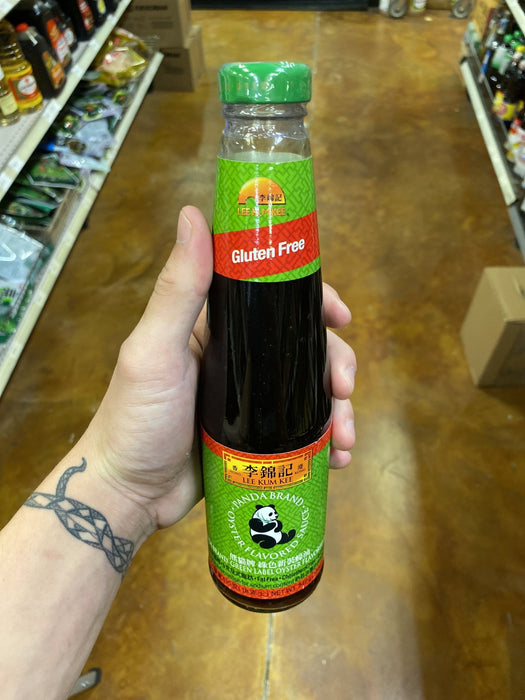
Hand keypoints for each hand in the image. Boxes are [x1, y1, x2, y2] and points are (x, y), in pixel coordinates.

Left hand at [84, 206, 355, 532]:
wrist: (129, 495)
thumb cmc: (136, 418)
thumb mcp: (154, 350)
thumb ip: (179, 289)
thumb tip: (193, 213)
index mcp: (215, 327)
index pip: (272, 298)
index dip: (312, 300)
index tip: (340, 314)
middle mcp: (237, 358)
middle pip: (302, 346)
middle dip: (334, 362)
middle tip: (344, 388)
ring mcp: (250, 400)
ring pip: (308, 390)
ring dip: (337, 408)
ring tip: (345, 438)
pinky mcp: (258, 438)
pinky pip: (302, 431)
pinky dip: (325, 441)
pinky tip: (337, 456)